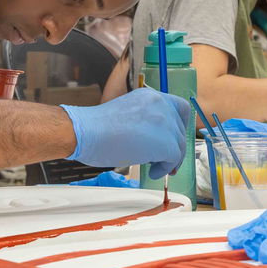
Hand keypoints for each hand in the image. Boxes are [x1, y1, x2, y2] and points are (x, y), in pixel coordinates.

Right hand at [63, 89, 192, 178]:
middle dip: (174, 147)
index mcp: (150, 96)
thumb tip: (156, 139)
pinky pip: (173, 159)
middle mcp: (160, 104)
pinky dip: (165, 168)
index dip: (180, 126)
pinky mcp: (165, 142)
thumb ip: (146, 120)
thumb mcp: (128, 113)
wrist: (86, 132)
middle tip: (164, 160)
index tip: (173, 138)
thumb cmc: (97, 127)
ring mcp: (164, 122)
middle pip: (180, 129)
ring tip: (154, 167)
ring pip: (179, 145)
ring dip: (169, 160)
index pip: (179, 108)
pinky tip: (152, 172)